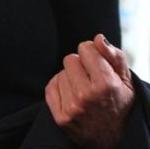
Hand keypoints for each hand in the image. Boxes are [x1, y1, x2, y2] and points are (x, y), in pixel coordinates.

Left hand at [45, 34, 134, 148]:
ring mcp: (72, 107)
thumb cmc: (117, 106)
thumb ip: (115, 57)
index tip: (97, 64)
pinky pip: (50, 86)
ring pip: (60, 72)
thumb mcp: (126, 83)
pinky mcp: (60, 117)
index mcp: (106, 84)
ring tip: (83, 91)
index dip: (91, 54)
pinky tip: (73, 98)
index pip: (85, 48)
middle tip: (91, 80)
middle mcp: (87, 95)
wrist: (108, 141)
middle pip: (69, 58)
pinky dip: (60, 88)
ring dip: (70, 78)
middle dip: (80, 66)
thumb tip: (98, 38)